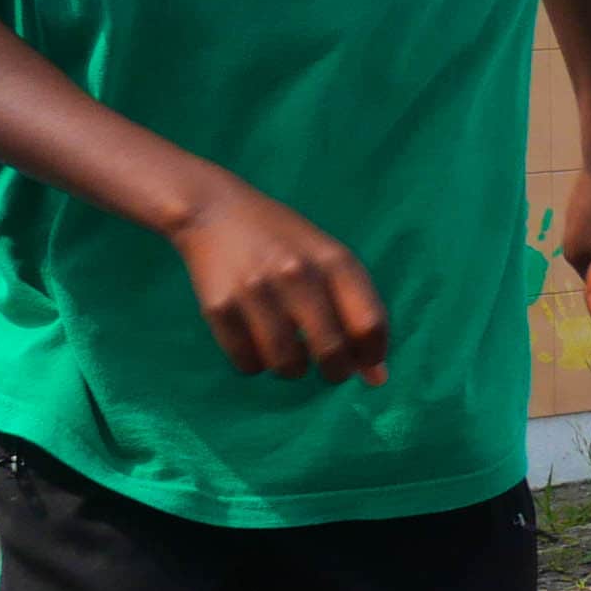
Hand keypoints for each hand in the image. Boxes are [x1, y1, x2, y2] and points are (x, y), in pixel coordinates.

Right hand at [174, 178, 391, 383]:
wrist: (214, 212)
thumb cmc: (283, 240)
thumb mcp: (328, 261)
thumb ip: (357, 311)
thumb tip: (377, 378)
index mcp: (334, 261)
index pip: (369, 324)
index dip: (372, 355)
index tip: (366, 363)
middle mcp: (298, 275)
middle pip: (331, 352)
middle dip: (336, 371)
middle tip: (330, 368)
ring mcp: (256, 292)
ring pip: (287, 365)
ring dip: (293, 370)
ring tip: (290, 353)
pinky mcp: (219, 308)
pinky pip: (248, 363)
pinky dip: (256, 364)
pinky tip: (256, 344)